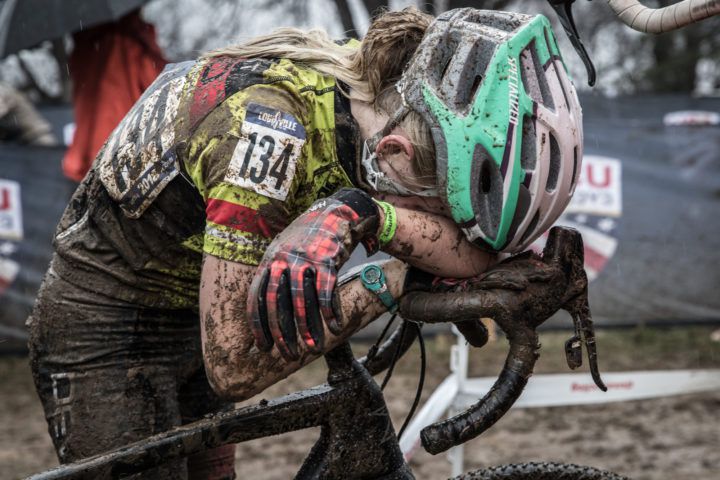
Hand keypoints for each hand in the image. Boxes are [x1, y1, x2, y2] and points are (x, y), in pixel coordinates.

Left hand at [247, 189, 380, 360]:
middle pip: (278, 304)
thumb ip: (274, 275)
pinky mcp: (328, 259)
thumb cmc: (307, 239)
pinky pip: (327, 291)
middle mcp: (283, 260)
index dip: (259, 325)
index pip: (257, 298)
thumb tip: (267, 309)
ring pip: (303, 301)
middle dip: (282, 333)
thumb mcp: (282, 251)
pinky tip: (335, 327)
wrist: (334, 213)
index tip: (264, 347)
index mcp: (268, 261)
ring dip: (308, 328)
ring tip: (313, 348)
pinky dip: (331, 312)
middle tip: (288, 355)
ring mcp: (305, 259)